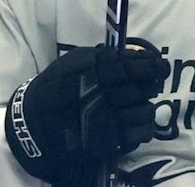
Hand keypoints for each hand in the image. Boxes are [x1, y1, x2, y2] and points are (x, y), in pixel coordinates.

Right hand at [5, 39, 171, 183]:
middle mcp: (101, 95)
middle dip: (150, 85)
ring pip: (146, 111)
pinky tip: (136, 123)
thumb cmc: (57, 86)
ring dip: (146, 107)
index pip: (131, 66)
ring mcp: (106, 121)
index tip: (160, 66)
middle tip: (149, 85)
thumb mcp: (75, 61)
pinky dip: (143, 127)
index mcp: (93, 72)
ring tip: (138, 105)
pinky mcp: (107, 142)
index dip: (151, 65)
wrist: (33, 123)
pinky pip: (140, 134)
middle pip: (143, 88)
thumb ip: (104, 55)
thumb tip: (136, 52)